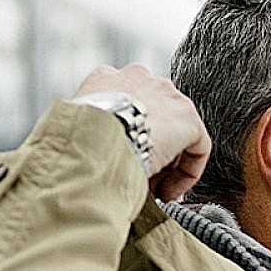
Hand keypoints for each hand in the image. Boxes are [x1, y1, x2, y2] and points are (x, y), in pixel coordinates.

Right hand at [75, 63, 211, 200]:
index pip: (125, 100)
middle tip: (139, 178)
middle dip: (150, 147)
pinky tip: (167, 192)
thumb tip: (88, 163)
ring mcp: (166, 93)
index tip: (121, 159)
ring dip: (166, 163)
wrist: (90, 137)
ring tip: (152, 189)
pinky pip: (197, 148)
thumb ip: (89, 134)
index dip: (126, 135)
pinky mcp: (187, 117)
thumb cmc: (73, 141)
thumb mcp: (74, 129)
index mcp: (105, 79)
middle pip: (154, 114)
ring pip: (175, 131)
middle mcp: (138, 77)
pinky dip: (186, 173)